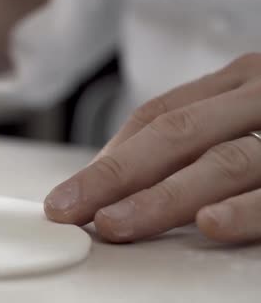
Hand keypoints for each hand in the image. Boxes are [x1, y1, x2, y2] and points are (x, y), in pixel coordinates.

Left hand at [44, 53, 260, 243]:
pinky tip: (208, 223)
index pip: (157, 117)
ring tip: (114, 222)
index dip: (107, 157)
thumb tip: (107, 177)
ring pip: (222, 162)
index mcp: (233, 85)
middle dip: (115, 176)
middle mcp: (256, 99)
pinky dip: (243, 209)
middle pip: (175, 134)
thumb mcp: (237, 117)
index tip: (66, 195)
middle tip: (71, 209)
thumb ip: (186, 140)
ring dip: (161, 197)